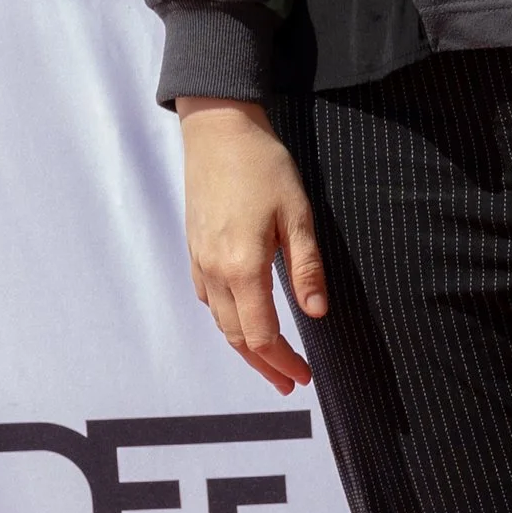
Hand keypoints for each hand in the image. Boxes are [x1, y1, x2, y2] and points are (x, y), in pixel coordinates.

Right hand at [177, 97, 326, 391]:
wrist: (217, 129)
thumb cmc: (262, 165)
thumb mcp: (297, 214)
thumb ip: (307, 267)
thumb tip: (317, 312)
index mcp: (242, 267)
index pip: (261, 335)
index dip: (283, 362)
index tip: (304, 377)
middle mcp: (214, 271)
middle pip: (236, 337)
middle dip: (264, 365)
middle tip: (289, 382)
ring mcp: (199, 260)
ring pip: (219, 321)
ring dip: (244, 347)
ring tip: (269, 361)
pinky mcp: (194, 248)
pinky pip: (208, 299)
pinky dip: (227, 320)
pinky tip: (243, 319)